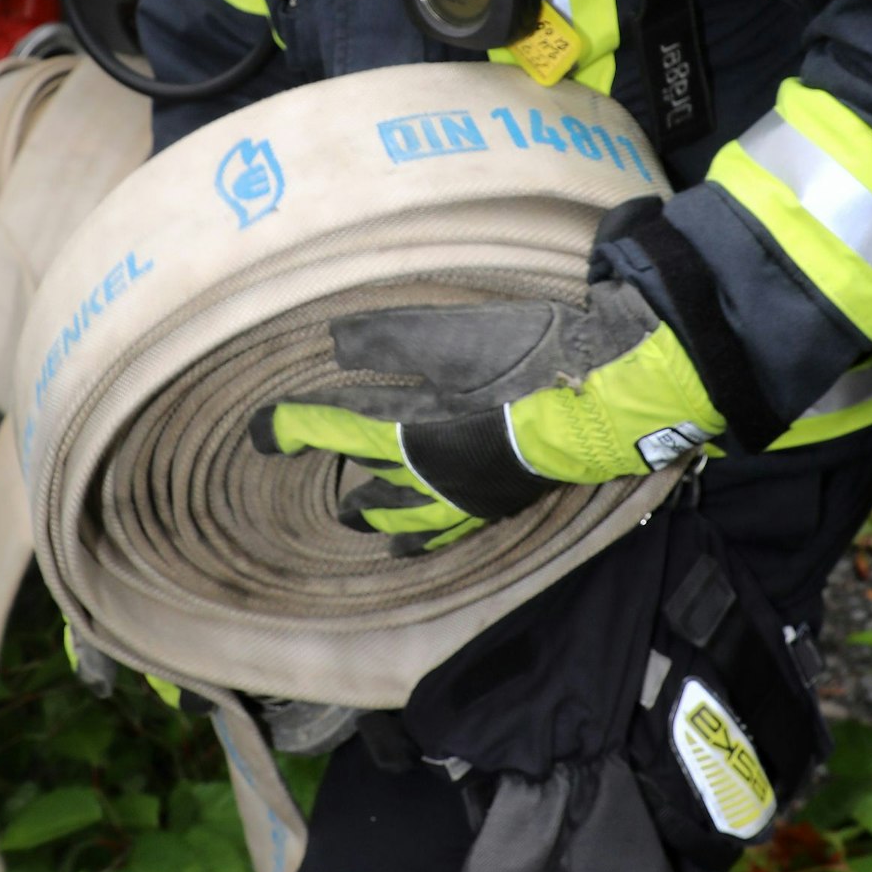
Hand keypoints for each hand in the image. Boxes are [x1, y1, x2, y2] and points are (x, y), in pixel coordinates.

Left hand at [248, 283, 721, 553]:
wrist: (608, 398)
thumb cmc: (530, 362)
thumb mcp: (455, 336)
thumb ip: (390, 341)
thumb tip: (333, 343)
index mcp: (413, 437)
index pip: (336, 430)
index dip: (294, 427)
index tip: (262, 428)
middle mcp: (435, 479)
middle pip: (371, 488)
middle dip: (340, 482)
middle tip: (316, 479)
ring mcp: (474, 497)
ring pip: (412, 521)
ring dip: (381, 518)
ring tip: (361, 522)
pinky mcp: (508, 500)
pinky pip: (453, 527)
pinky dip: (430, 534)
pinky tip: (429, 535)